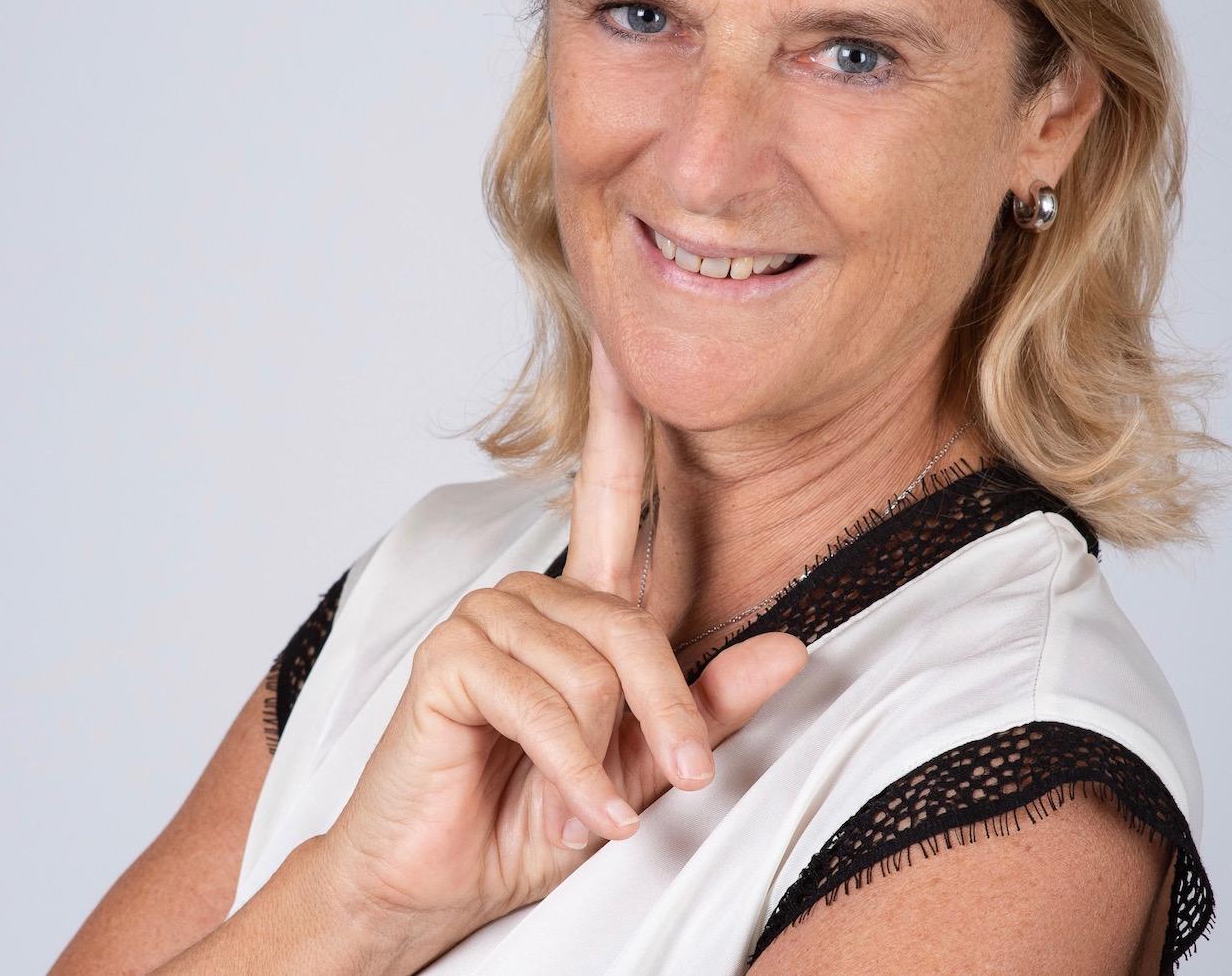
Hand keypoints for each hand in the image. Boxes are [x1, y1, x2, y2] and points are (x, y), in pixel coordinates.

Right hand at [317, 331, 809, 953]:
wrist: (438, 886)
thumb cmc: (530, 822)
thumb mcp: (639, 770)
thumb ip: (709, 706)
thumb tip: (793, 647)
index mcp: (581, 610)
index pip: (611, 495)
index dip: (618, 418)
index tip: (624, 346)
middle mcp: (534, 598)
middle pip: (634, 627)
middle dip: (665, 716)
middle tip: (674, 785)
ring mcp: (486, 620)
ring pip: (593, 671)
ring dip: (600, 763)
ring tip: (578, 808)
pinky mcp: (450, 657)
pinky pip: (545, 702)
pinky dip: (570, 773)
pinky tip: (564, 814)